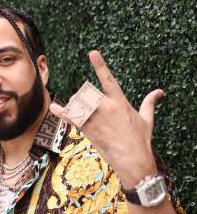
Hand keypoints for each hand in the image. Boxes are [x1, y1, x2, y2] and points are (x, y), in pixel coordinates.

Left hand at [49, 50, 164, 188]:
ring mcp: (95, 119)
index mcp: (119, 102)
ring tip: (79, 112)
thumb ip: (149, 103)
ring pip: (78, 104)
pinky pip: (71, 118)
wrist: (132, 160)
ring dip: (76, 105)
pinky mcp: (87, 130)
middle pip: (87, 93)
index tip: (92, 53)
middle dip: (84, 97)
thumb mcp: (146, 119)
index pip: (108, 79)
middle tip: (87, 107)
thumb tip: (159, 92)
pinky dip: (61, 112)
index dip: (100, 65)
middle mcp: (106, 108)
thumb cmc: (140, 140)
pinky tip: (54, 107)